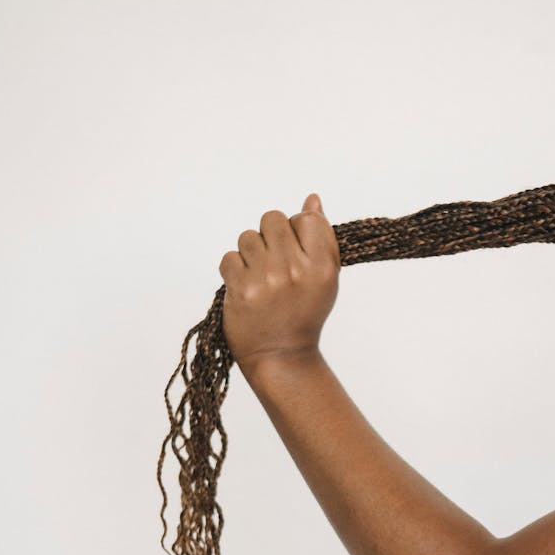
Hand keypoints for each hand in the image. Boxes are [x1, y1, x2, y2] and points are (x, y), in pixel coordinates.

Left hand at [219, 193, 340, 375]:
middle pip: (272, 219)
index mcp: (322, 266)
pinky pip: (229, 257)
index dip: (297, 229)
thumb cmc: (304, 312)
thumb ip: (320, 237)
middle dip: (270, 236)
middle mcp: (295, 270)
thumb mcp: (324, 278)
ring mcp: (267, 279)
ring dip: (250, 254)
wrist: (281, 355)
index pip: (307, 218)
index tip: (295, 250)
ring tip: (260, 278)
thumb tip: (311, 199)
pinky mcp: (241, 290)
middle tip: (274, 263)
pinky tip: (247, 288)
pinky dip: (234, 270)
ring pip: (248, 237)